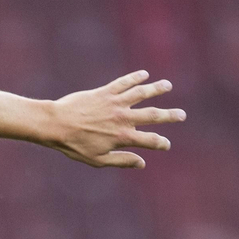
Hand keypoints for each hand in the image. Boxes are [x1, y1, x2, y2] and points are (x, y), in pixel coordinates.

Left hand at [48, 70, 185, 168]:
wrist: (56, 124)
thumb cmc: (74, 145)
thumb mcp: (97, 160)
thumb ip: (121, 160)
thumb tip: (142, 163)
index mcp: (122, 137)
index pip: (149, 141)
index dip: (160, 143)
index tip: (166, 145)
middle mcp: (123, 118)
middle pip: (152, 116)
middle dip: (169, 115)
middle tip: (182, 114)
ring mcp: (115, 103)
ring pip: (141, 94)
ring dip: (156, 89)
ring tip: (167, 85)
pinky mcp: (105, 92)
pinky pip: (124, 82)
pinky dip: (135, 77)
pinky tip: (144, 74)